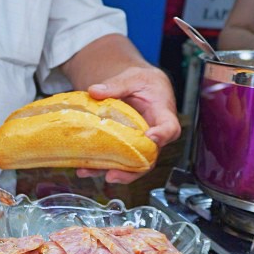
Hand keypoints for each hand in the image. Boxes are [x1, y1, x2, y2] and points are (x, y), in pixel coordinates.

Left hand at [79, 66, 180, 183]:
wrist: (141, 89)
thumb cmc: (144, 83)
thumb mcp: (133, 78)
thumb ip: (116, 85)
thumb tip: (94, 90)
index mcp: (163, 116)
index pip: (169, 129)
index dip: (162, 135)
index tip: (150, 137)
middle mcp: (153, 136)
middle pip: (148, 158)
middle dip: (131, 171)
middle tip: (112, 175)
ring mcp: (139, 145)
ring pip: (130, 165)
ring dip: (110, 172)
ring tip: (88, 172)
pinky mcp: (125, 149)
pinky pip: (116, 161)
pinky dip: (100, 166)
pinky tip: (83, 167)